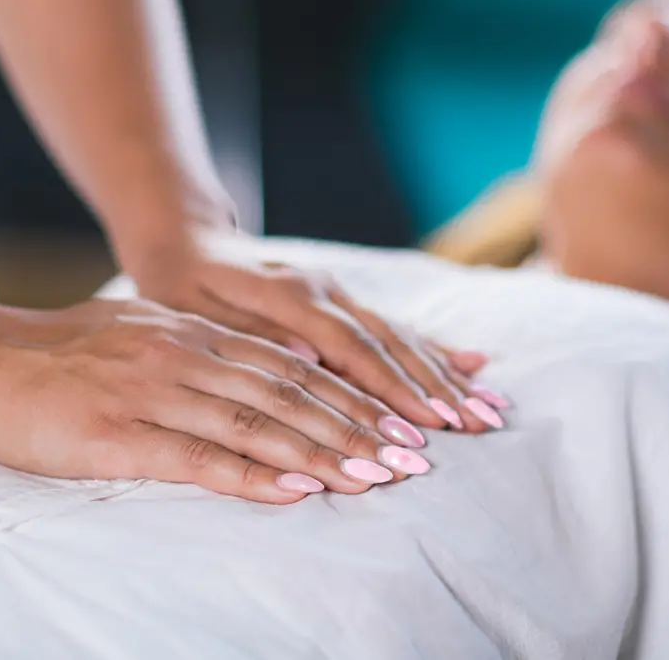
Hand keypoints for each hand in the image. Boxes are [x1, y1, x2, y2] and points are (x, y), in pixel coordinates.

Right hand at [0, 299, 435, 503]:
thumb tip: (280, 365)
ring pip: (259, 424)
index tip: (402, 422)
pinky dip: (255, 475)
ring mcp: (158, 393)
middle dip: (360, 426)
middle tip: (414, 456)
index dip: (353, 397)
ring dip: (325, 452)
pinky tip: (298, 489)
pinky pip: (200, 457)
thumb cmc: (66, 352)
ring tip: (376, 475)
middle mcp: (191, 356)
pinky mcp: (121, 434)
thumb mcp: (149, 330)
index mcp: (200, 333)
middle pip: (292, 395)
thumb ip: (212, 347)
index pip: (295, 369)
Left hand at [124, 232, 507, 432]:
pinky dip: (434, 349)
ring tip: (486, 409)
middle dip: (436, 389)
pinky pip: (395, 327)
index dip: (391, 389)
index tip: (426, 425)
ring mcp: (339, 293)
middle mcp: (326, 292)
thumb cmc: (182, 286)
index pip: (352, 349)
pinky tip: (472, 364)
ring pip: (402, 337)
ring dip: (445, 376)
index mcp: (291, 295)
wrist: (187, 240)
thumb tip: (310, 361)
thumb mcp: (198, 312)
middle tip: (476, 427)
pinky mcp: (344, 300)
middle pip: (390, 345)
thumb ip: (256, 336)